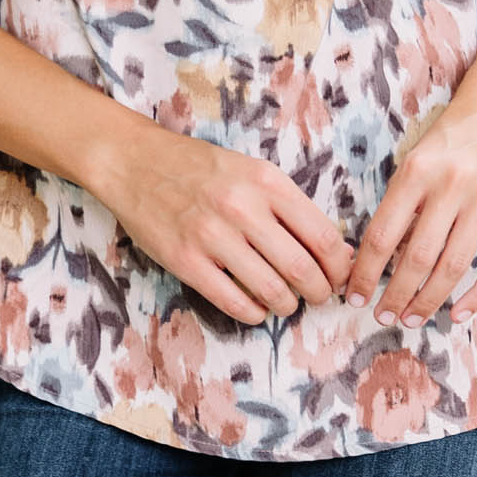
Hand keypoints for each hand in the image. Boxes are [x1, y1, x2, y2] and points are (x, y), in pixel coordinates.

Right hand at [90, 117, 353, 324]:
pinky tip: (257, 309)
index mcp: (267, 182)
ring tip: (286, 303)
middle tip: (319, 297)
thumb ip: (289, 207)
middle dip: (320, 293)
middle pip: (302, 269)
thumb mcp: (252, 172)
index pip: (324, 237)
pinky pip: (234, 302)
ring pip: (272, 290)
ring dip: (288, 305)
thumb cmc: (200, 169)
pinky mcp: (185, 260)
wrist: (135, 162)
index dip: (340, 267)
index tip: (341, 277)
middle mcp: (242, 208)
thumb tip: (336, 251)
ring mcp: (212, 236)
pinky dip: (254, 313)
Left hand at [348, 83, 476, 325]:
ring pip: (453, 266)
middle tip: (382, 317)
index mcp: (417, 170)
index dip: (364, 273)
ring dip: (428, 301)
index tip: (353, 298)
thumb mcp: (417, 159)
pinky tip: (457, 315)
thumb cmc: (453, 138)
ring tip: (411, 319)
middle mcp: (451, 184)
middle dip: (394, 295)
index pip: (383, 234)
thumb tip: (375, 261)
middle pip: (417, 257)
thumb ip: (401, 203)